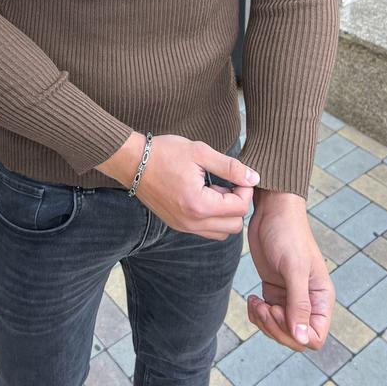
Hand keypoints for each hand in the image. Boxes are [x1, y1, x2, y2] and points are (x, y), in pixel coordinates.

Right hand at [95, 132, 259, 239]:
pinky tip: (204, 195)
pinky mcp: (176, 225)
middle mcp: (191, 222)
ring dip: (225, 214)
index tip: (239, 175)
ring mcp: (182, 226)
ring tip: (215, 189)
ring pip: (220, 233)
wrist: (132, 161)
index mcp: (199, 205)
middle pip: (234, 226)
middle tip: (228, 182)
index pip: (239, 208)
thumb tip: (254, 178)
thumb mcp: (200, 152)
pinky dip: (212, 217)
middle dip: (237, 204)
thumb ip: (230, 167)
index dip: (246, 190)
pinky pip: (205, 231)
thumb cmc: (164, 153)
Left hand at [246, 190, 334, 350]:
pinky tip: (252, 300)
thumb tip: (303, 339)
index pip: (315, 337)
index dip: (294, 334)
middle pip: (295, 337)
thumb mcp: (294, 268)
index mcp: (321, 298)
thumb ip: (299, 304)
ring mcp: (290, 296)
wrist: (272, 212)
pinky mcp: (274, 290)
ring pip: (279, 329)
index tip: (278, 310)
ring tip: (255, 303)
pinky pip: (268, 315)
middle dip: (275, 328)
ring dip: (264, 323)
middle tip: (263, 307)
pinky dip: (258, 314)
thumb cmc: (288, 234)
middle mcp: (308, 301)